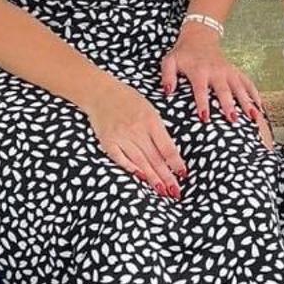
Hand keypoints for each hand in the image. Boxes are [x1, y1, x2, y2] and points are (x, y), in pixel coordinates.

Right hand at [87, 81, 188, 196]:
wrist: (100, 91)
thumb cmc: (128, 100)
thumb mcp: (149, 109)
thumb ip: (158, 130)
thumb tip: (169, 154)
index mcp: (150, 120)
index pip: (166, 147)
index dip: (175, 163)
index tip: (183, 174)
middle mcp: (136, 129)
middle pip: (155, 158)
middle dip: (167, 176)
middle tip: (176, 192)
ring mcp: (121, 136)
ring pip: (140, 161)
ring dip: (152, 177)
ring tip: (162, 190)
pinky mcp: (107, 141)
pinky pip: (120, 159)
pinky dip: (131, 168)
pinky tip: (140, 177)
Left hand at [160, 23, 273, 146]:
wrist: (199, 38)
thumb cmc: (183, 54)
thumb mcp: (169, 61)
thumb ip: (167, 76)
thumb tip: (167, 92)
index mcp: (199, 71)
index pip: (200, 89)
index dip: (202, 103)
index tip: (205, 118)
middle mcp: (216, 72)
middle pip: (224, 90)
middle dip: (229, 105)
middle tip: (233, 119)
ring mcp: (228, 72)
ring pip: (240, 88)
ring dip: (247, 102)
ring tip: (253, 116)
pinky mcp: (235, 72)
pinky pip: (248, 83)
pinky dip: (255, 94)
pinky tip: (260, 107)